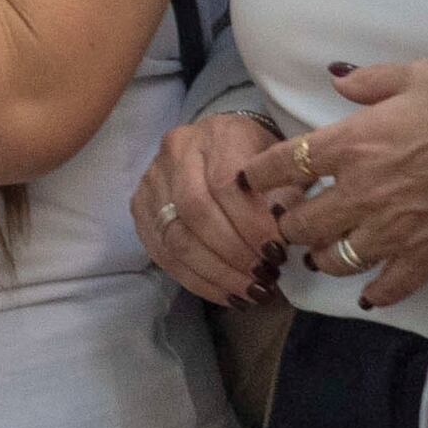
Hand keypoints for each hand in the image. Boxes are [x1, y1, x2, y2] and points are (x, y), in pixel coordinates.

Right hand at [129, 106, 289, 308]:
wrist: (225, 146)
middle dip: (232, 251)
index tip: (277, 252)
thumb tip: (284, 238)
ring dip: (215, 272)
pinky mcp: (140, 207)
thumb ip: (287, 197)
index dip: (250, 223)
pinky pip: (161, 252)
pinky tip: (225, 294)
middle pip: (194, 210)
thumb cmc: (262, 160)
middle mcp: (176, 151)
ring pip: (175, 235)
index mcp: (218, 133)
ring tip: (250, 292)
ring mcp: (152, 180)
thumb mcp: (284, 168)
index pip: (225, 182)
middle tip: (264, 277)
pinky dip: (195, 279)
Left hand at [241, 57, 427, 312]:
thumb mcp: (421, 76)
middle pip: (297, 223)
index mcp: (352, 145)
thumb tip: (337, 79)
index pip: (283, 164)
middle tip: (290, 219)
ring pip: (332, 258)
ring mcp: (392, 230)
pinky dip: (373, 291)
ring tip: (320, 250)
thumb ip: (370, 81)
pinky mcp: (425, 255)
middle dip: (286, 223)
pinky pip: (387, 287)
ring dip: (320, 255)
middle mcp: (361, 193)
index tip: (250, 179)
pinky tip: (367, 289)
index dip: (259, 173)